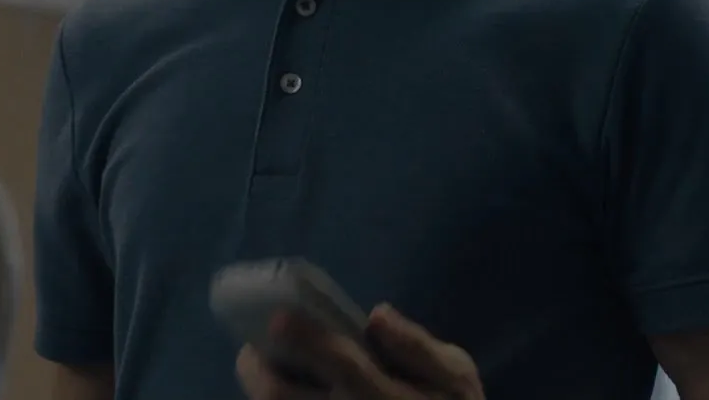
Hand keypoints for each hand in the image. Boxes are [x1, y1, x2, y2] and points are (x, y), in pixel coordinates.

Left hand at [235, 304, 483, 399]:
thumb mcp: (456, 381)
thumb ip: (419, 349)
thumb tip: (377, 316)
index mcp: (385, 395)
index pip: (338, 363)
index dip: (304, 337)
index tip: (278, 316)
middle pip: (280, 397)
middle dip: (257, 371)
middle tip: (253, 351)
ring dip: (261, 392)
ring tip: (263, 373)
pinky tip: (283, 396)